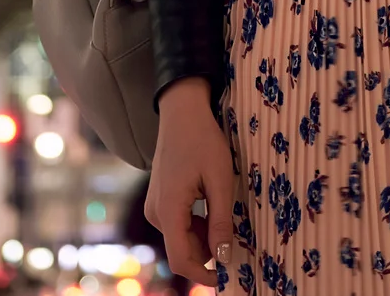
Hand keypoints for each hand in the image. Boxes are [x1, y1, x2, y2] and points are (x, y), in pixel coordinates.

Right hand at [145, 78, 237, 286]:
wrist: (181, 111)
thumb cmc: (203, 141)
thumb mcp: (221, 180)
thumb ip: (221, 220)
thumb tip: (224, 256)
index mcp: (169, 209)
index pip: (181, 259)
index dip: (203, 274)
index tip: (226, 277)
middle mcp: (156, 213)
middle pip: (182, 249)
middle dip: (208, 250)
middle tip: (234, 234)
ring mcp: (154, 206)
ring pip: (181, 237)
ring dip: (203, 235)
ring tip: (222, 207)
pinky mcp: (158, 200)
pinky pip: (178, 224)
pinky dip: (196, 223)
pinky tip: (209, 202)